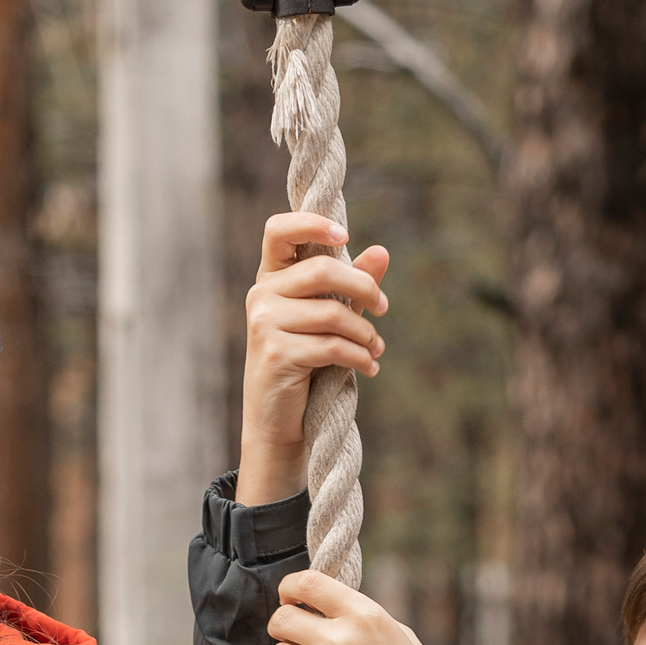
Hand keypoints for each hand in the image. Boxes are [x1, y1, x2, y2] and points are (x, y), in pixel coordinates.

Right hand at [236, 212, 388, 506]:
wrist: (279, 420)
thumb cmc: (306, 364)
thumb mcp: (331, 319)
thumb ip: (353, 285)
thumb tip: (382, 252)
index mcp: (271, 278)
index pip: (279, 230)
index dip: (311, 223)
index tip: (346, 238)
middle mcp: (261, 296)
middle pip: (321, 271)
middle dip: (363, 289)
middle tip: (384, 308)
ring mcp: (264, 325)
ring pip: (332, 313)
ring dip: (366, 333)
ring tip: (376, 348)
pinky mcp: (276, 355)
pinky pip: (332, 345)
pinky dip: (360, 356)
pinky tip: (370, 366)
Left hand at [266, 569, 463, 644]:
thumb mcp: (400, 637)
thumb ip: (362, 618)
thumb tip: (326, 606)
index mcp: (365, 615)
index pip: (307, 582)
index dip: (289, 588)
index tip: (289, 599)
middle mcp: (341, 639)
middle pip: (281, 618)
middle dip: (283, 629)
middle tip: (297, 641)